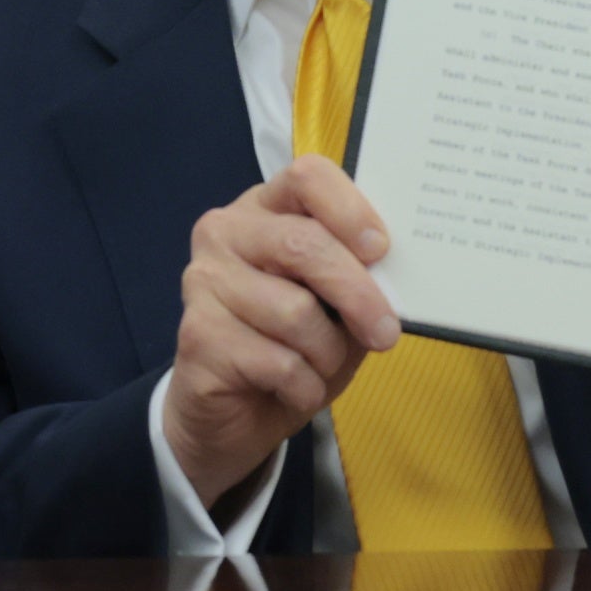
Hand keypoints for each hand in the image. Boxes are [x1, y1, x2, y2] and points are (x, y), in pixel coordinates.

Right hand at [163, 156, 401, 510]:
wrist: (234, 414)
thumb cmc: (293, 348)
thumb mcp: (335, 307)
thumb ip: (356, 279)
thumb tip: (392, 277)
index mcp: (263, 210)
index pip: (307, 176)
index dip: (350, 210)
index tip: (381, 249)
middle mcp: (224, 233)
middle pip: (303, 244)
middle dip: (358, 294)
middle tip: (386, 333)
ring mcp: (203, 281)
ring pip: (295, 312)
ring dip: (328, 354)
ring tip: (320, 366)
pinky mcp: (197, 334)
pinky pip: (278, 362)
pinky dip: (305, 387)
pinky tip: (293, 390)